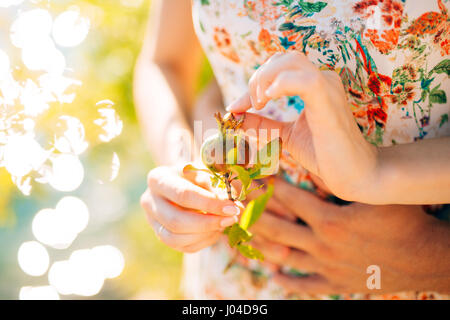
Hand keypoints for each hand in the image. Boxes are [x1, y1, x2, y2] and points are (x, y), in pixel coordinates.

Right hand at [140, 165, 241, 252]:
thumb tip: (234, 205)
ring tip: (225, 223)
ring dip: (205, 234)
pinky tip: (216, 229)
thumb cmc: (197, 173)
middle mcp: (149, 201)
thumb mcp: (206, 170)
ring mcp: (153, 221)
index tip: (232, 207)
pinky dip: (204, 241)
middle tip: (232, 218)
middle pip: (176, 221)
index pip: (183, 195)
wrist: (185, 180)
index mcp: (158, 178)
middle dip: (208, 223)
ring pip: (176, 239)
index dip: (209, 204)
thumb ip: (218, 185)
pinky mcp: (161, 235)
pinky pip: (183, 246)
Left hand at [227, 51, 378, 202]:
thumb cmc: (325, 154)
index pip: (278, 68)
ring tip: (259, 103)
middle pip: (281, 58)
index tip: (235, 108)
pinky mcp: (327, 100)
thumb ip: (263, 124)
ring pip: (290, 61)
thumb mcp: (286, 135)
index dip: (254, 84)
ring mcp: (327, 87)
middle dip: (258, 78)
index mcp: (314, 85)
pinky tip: (268, 100)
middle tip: (251, 105)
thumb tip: (235, 116)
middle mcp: (322, 79)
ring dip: (265, 79)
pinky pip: (303, 79)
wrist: (355, 175)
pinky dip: (279, 84)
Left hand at [250, 178, 449, 293]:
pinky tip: (273, 274)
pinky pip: (305, 284)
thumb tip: (314, 164)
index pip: (289, 200)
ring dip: (262, 246)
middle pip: (278, 229)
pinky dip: (288, 280)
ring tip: (242, 238)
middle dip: (254, 214)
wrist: (423, 258)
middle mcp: (322, 245)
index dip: (267, 187)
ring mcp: (326, 267)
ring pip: (285, 256)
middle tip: (234, 206)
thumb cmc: (403, 221)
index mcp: (329, 221)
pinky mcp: (335, 283)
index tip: (250, 178)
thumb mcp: (373, 195)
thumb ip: (341, 182)